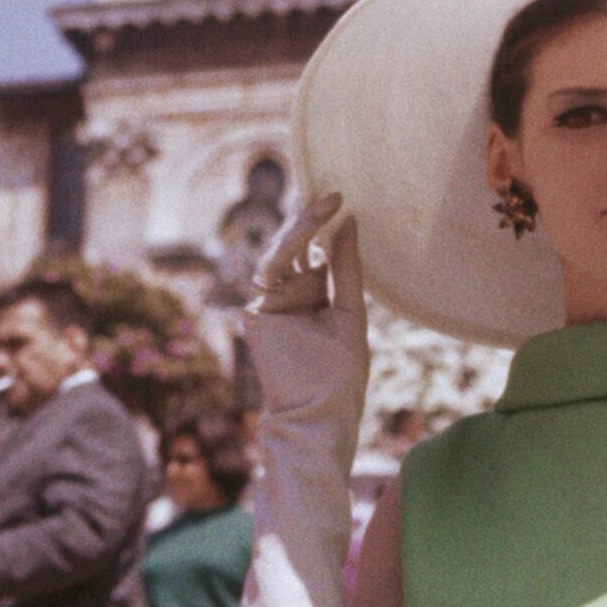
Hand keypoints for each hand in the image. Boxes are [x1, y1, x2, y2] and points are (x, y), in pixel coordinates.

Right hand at [244, 193, 369, 418]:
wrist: (321, 411)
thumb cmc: (340, 374)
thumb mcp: (351, 311)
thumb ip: (347, 268)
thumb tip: (349, 221)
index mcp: (310, 299)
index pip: (312, 254)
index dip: (323, 227)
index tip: (342, 200)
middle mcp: (286, 298)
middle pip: (293, 249)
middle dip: (310, 220)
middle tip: (333, 195)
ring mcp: (268, 304)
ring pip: (279, 254)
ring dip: (301, 227)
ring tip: (326, 205)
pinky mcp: (256, 311)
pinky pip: (271, 269)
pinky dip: (290, 246)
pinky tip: (313, 228)